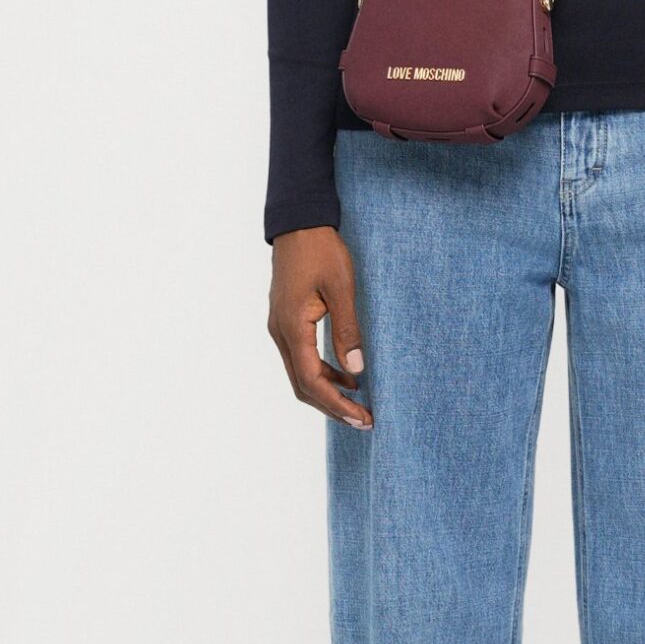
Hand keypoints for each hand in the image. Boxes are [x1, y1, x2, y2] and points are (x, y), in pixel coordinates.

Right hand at [269, 226, 372, 429]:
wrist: (298, 223)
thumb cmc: (321, 250)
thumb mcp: (342, 288)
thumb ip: (347, 329)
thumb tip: (357, 369)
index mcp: (292, 327)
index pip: (312, 381)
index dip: (337, 404)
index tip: (362, 417)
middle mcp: (280, 332)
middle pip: (302, 385)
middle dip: (332, 406)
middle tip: (364, 420)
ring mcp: (280, 327)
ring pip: (300, 374)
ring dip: (327, 392)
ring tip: (359, 403)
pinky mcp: (286, 321)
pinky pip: (300, 358)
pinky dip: (322, 373)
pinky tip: (347, 375)